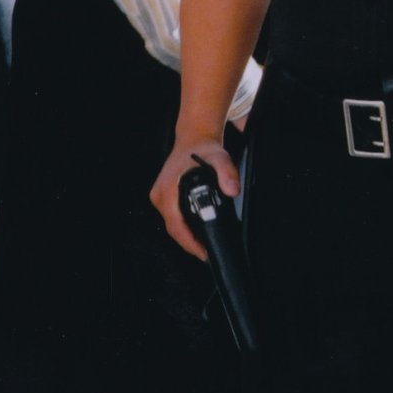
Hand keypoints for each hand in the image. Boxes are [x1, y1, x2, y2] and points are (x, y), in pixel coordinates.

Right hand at [150, 140, 240, 260]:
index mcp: (168, 188)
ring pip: (172, 226)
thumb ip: (227, 172)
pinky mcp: (164, 198)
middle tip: (207, 253)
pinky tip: (196, 232)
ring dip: (186, 237)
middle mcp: (160, 194)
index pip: (176, 224)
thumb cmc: (202, 149)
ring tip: (204, 246)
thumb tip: (232, 189)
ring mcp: (160, 196)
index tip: (203, 252)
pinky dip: (184, 228)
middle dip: (190, 243)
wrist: (193, 139)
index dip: (189, 242)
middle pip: (173, 229)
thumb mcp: (219, 157)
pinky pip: (172, 219)